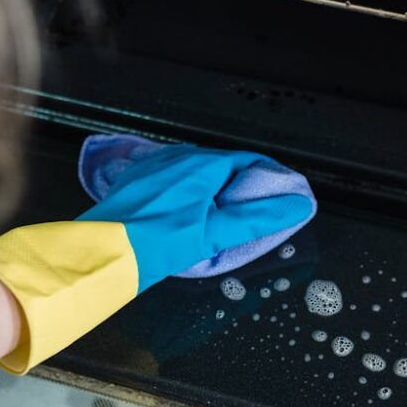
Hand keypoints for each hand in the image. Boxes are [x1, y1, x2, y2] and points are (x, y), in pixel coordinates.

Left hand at [80, 144, 311, 291]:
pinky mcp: (137, 180)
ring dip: (212, 189)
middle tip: (251, 211)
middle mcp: (179, 157)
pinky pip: (171, 180)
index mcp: (204, 164)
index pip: (248, 160)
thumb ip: (258, 218)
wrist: (108, 249)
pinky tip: (185, 214)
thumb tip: (297, 205)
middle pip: (221, 166)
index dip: (267, 177)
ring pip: (195, 172)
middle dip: (239, 185)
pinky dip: (186, 193)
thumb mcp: (216, 233)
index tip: (279, 194)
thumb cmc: (161, 242)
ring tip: (219, 216)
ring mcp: (156, 166)